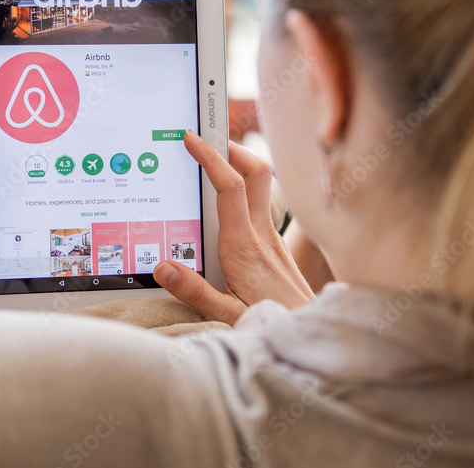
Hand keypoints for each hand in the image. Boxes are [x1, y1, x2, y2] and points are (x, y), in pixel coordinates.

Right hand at [153, 132, 313, 324]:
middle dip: (230, 147)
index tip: (192, 139)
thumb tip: (163, 268)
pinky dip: (241, 192)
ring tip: (210, 161)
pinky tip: (223, 205)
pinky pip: (259, 205)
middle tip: (204, 139)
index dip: (211, 157)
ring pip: (260, 185)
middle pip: (255, 172)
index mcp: (244, 246)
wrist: (310, 333)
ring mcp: (270, 237)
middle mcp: (261, 234)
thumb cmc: (272, 323)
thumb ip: (194, 292)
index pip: (230, 186)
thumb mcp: (227, 314)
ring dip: (237, 166)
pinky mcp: (274, 245)